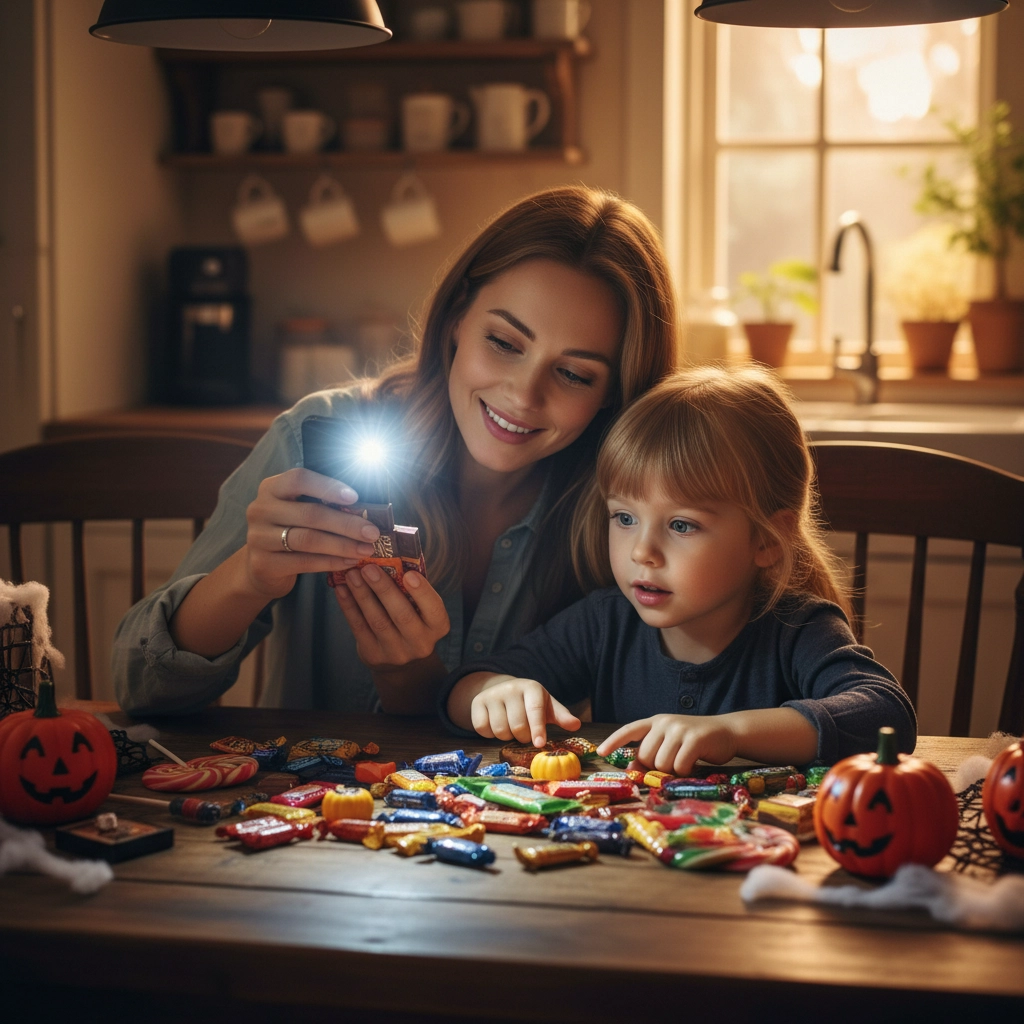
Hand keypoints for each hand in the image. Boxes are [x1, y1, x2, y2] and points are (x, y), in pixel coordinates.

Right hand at [242, 468, 379, 599]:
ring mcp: (259, 537)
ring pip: (308, 539)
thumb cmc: (289, 531)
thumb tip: (364, 508)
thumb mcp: (298, 511)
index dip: (328, 486)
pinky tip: (349, 561)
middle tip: (372, 532)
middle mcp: (261, 509)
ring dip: (342, 545)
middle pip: (310, 513)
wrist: (260, 567)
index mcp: (271, 488)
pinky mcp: (264, 564)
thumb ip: (321, 504)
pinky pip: (304, 562)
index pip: (299, 479)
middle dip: (346, 523)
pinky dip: (331, 562)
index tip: (355, 497)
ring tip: (366, 549)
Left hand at [334, 566, 449, 667]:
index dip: (422, 592)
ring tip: (352, 575)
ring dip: (363, 595)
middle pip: (402, 615)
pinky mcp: (374, 655)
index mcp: (437, 626)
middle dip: (384, 589)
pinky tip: (342, 590)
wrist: (402, 662)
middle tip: (368, 568)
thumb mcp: (421, 610)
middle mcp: (420, 642)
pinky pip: (359, 629)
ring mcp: (396, 652)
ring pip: (378, 621)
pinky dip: (349, 607)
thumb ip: (412, 591)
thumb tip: (390, 558)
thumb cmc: (412, 622)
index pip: (434, 609)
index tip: (409, 574)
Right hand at [471, 677, 580, 747]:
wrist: (504, 689)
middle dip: (523, 737)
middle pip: (517, 725)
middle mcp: (511, 688)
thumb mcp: (547, 706)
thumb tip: (576, 725)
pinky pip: (482, 729)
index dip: (538, 729)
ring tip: (511, 727)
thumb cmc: (531, 703)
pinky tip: (496, 725)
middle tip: (525, 734)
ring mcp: (492, 694)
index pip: (535, 711)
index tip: (540, 744)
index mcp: (531, 688)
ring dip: (506, 737)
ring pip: (499, 730)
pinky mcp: (477, 702)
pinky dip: (489, 734)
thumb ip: (561, 716)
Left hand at [597, 714, 738, 775]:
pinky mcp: (694, 739)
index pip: (629, 730)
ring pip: (662, 764)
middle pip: (646, 756)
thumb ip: (652, 753)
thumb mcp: (670, 744)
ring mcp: (679, 729)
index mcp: (655, 722)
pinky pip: (680, 766)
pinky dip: (686, 771)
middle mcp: (664, 722)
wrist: (727, 732)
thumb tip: (632, 769)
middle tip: (673, 764)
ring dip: (673, 771)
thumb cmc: (696, 742)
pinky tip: (695, 764)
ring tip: (686, 762)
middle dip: (656, 768)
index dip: (614, 741)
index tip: (600, 752)